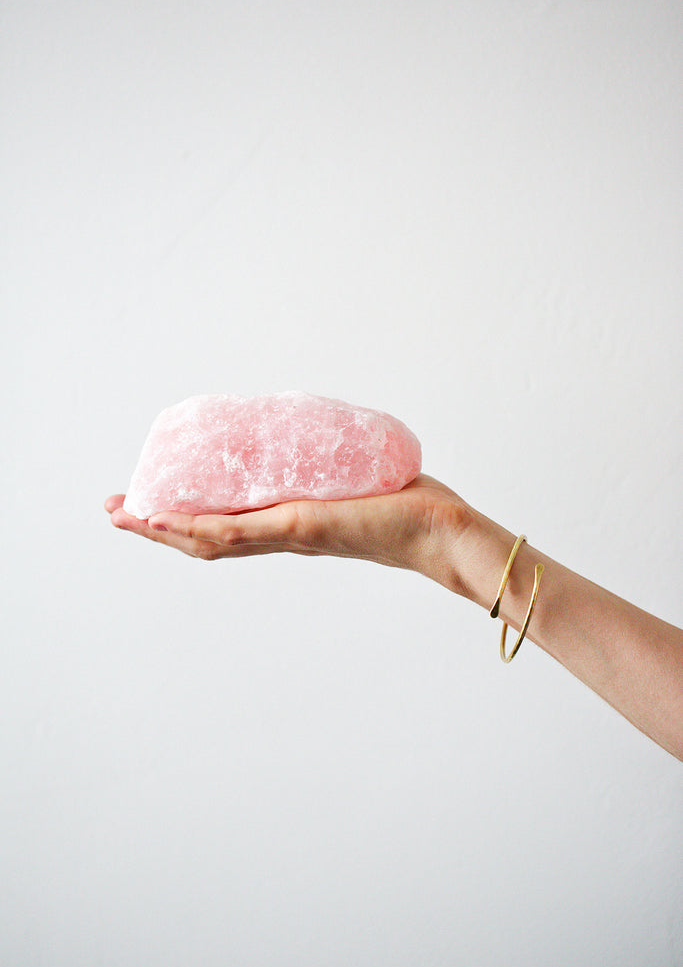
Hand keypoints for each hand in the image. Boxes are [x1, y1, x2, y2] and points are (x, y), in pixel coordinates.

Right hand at [105, 476, 471, 591]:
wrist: (443, 531)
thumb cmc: (410, 505)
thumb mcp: (358, 475)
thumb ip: (335, 460)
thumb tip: (326, 428)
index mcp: (290, 526)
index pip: (226, 524)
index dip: (184, 517)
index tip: (148, 503)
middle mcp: (281, 536)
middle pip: (205, 537)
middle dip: (156, 525)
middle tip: (115, 510)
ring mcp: (287, 535)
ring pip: (209, 538)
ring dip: (160, 528)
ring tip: (122, 515)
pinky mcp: (301, 528)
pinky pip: (235, 530)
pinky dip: (194, 526)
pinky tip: (162, 518)